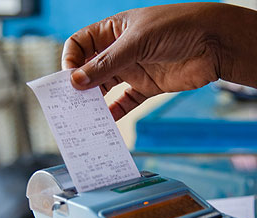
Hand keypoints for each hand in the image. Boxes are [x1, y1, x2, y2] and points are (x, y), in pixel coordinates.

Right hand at [62, 3, 256, 120]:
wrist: (216, 43)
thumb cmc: (178, 27)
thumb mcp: (136, 42)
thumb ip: (106, 64)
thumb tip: (76, 81)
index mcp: (113, 31)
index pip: (80, 44)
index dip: (71, 59)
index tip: (69, 77)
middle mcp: (119, 51)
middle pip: (90, 68)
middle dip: (79, 84)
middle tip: (71, 102)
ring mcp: (132, 69)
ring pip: (105, 88)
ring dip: (95, 101)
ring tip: (85, 116)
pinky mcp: (146, 86)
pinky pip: (124, 102)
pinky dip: (115, 112)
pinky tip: (106, 122)